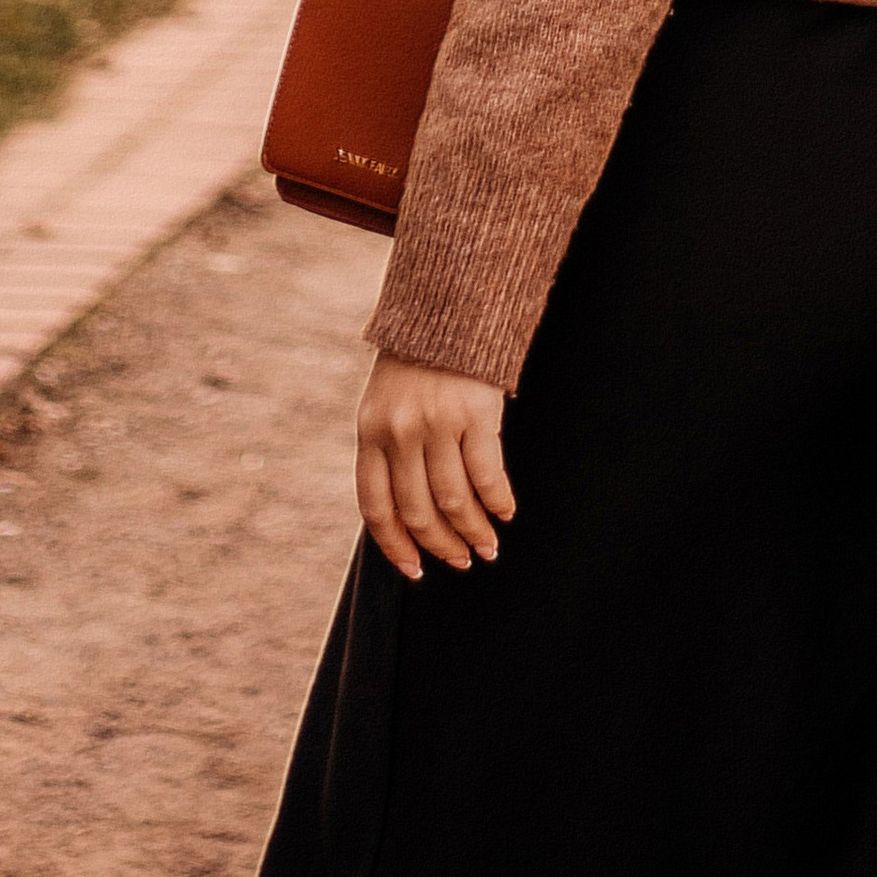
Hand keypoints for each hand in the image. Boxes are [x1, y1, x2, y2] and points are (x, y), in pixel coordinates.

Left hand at [355, 355, 514, 580]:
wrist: (446, 306)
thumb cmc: (417, 362)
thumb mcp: (385, 404)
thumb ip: (389, 451)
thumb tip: (406, 516)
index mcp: (370, 432)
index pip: (376, 507)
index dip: (395, 546)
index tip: (415, 570)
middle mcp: (399, 432)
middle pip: (418, 511)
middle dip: (442, 545)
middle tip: (463, 561)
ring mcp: (437, 423)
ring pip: (454, 500)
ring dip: (473, 531)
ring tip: (488, 546)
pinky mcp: (475, 413)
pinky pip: (487, 474)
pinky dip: (498, 501)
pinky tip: (506, 512)